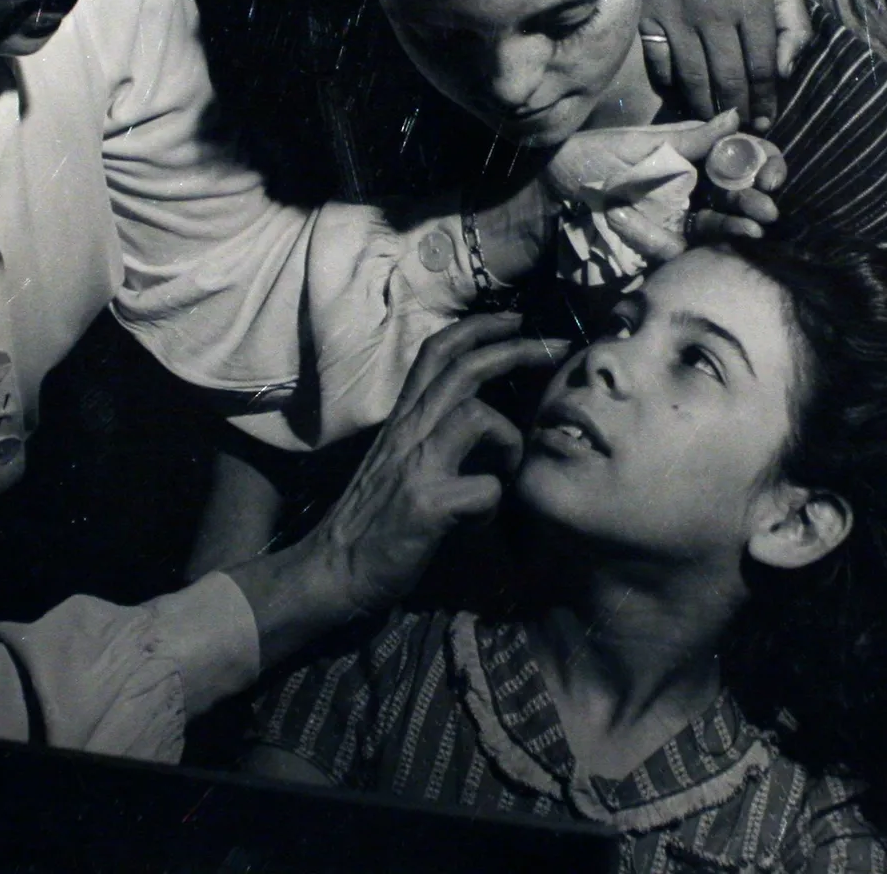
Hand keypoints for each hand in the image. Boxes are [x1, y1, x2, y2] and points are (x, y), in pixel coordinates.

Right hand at [294, 314, 567, 619]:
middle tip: (555, 347)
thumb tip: (486, 418)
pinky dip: (493, 505)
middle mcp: (408, 431)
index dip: (478, 327)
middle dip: (515, 349)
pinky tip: (480, 521)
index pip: (436, 352)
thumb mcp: (398, 460)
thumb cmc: (371, 519)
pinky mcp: (426, 504)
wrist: (331, 570)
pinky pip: (485, 489)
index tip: (516, 317)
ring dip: (509, 440)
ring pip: (477, 416)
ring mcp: (416, 465)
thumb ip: (433, 434)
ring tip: (508, 470)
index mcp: (403, 419)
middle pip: (464, 368)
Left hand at [549, 109, 785, 264]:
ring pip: (715, 230)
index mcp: (689, 158)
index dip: (762, 164)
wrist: (536, 201)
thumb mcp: (636, 145)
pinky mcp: (651, 252)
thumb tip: (736, 116)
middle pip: (736, 198)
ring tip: (750, 233)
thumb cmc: (584, 162)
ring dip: (734, 230)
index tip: (771, 173)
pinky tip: (687, 240)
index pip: (739, 159)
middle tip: (766, 208)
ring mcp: (672, 223)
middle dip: (755, 202)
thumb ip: (689, 138)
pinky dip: (674, 244)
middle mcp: (688, 191)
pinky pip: (672, 252)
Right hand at [640, 0, 809, 129]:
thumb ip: (793, 21)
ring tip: (715, 121)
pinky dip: (672, 84)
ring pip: (693, 78)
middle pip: (729, 79)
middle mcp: (714, 11)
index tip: (766, 121)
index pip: (762, 67)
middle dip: (739, 111)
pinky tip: (683, 93)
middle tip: (742, 130)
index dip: (766, 101)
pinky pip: (660, 63)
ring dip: (707, 107)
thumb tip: (786, 70)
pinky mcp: (647, 13)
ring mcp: (677, 14)